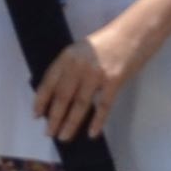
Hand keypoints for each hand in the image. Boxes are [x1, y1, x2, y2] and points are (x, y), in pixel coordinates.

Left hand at [32, 18, 149, 138]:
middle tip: (48, 133)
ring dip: (70, 123)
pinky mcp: (114, 80)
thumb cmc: (108, 42)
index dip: (41, 100)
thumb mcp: (82, 50)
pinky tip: (91, 133)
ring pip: (80, 104)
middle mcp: (79, 65)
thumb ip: (70, 68)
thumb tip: (59, 94)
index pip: (49, 81)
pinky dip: (97, 121)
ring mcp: (96, 73)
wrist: (133, 33)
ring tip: (64, 136)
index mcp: (68, 56)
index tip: (36, 115)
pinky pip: (103, 105)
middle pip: (62, 96)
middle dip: (54, 117)